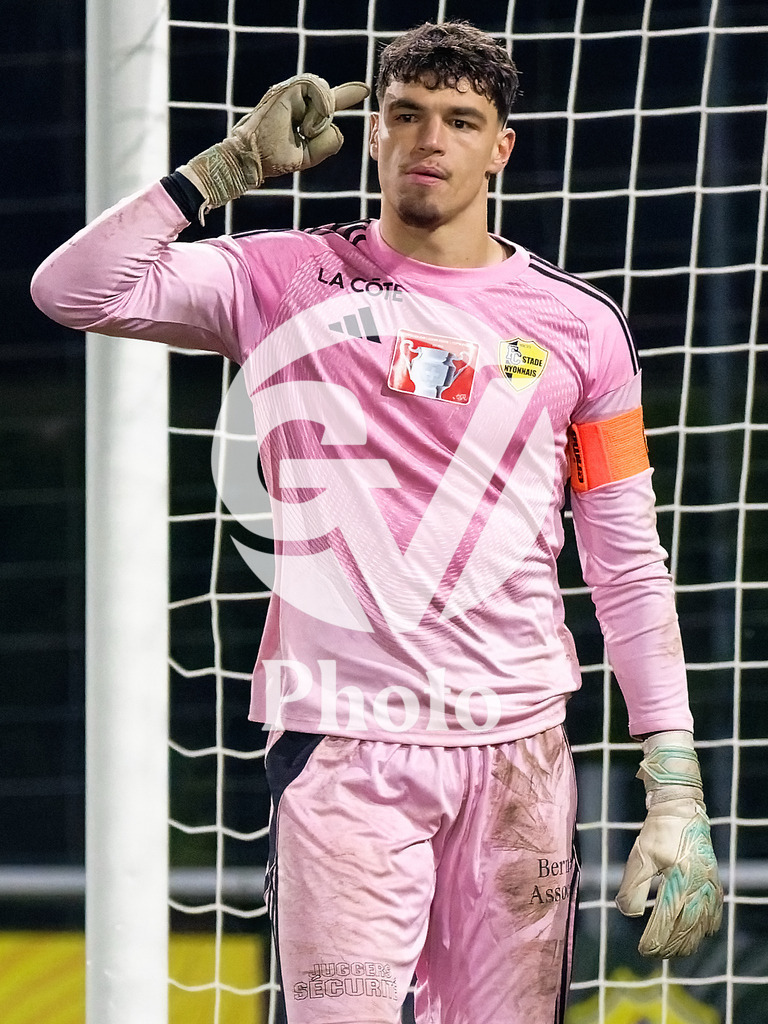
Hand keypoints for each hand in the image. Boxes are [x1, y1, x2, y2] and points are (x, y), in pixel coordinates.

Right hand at [178, 74, 368, 217]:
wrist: (250, 159)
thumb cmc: (273, 160)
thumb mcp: (307, 156)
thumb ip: (327, 143)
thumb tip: (338, 128)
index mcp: (301, 115)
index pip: (328, 102)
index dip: (347, 95)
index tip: (364, 90)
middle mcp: (296, 101)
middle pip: (328, 98)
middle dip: (324, 117)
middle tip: (307, 134)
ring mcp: (290, 93)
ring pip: (324, 93)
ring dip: (319, 115)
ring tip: (304, 130)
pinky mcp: (285, 89)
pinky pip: (314, 88)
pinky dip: (316, 107)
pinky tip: (305, 123)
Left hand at [615, 732, 722, 957]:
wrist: (681, 808)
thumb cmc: (657, 831)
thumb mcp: (639, 856)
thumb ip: (632, 886)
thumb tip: (627, 913)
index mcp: (680, 879)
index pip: (667, 919)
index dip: (655, 938)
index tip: (643, 949)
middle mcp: (699, 885)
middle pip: (686, 927)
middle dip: (670, 945)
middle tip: (653, 954)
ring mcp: (709, 884)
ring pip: (702, 924)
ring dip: (687, 941)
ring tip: (672, 951)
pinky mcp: (714, 880)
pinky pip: (714, 911)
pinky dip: (706, 926)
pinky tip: (699, 933)